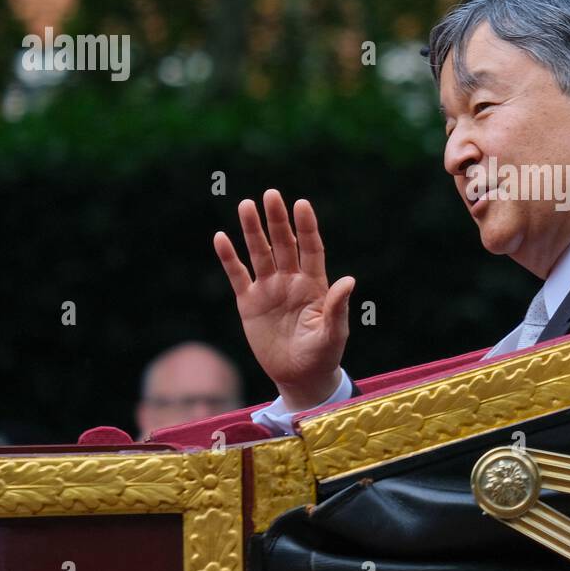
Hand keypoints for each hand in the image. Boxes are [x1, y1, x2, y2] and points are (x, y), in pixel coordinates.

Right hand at [213, 190, 354, 410]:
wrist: (300, 376)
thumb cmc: (323, 354)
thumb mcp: (334, 334)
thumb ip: (338, 307)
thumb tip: (349, 280)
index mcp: (315, 284)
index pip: (311, 248)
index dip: (306, 227)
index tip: (302, 204)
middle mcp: (291, 280)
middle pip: (283, 244)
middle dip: (277, 220)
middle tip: (271, 194)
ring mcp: (269, 289)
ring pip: (259, 253)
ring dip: (252, 230)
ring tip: (245, 205)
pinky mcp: (249, 303)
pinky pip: (237, 275)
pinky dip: (229, 258)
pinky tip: (220, 237)